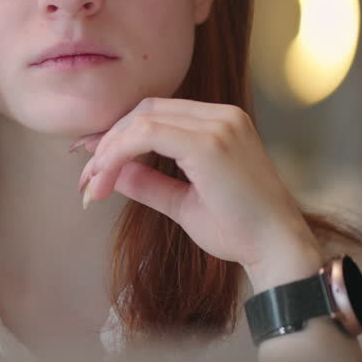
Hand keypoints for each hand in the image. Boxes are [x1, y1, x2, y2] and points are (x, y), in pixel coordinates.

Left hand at [73, 97, 323, 287]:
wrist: (276, 251)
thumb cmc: (238, 230)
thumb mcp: (181, 202)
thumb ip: (147, 182)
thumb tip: (110, 172)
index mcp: (219, 123)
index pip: (155, 114)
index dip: (117, 134)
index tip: (90, 162)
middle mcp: (221, 115)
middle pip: (144, 110)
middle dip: (108, 140)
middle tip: (85, 177)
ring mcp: (218, 125)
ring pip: (142, 119)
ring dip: (109, 149)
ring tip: (91, 184)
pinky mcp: (210, 142)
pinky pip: (148, 133)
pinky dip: (118, 153)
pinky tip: (104, 178)